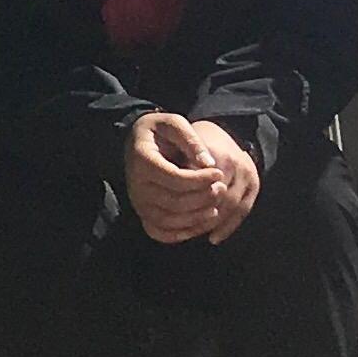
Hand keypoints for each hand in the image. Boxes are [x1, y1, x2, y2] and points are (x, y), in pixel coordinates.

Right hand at [125, 110, 259, 245]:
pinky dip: (184, 233)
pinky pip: (163, 233)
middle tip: (222, 189)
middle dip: (203, 198)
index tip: (219, 173)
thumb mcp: (173, 123)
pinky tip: (202, 221)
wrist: (136, 143)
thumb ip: (192, 140)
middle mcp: (136, 186)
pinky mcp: (144, 215)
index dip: (201, 179)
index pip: (175, 178)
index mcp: (142, 160)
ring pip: (170, 222)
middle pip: (175, 203)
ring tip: (216, 205)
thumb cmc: (159, 131)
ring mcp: (139, 203)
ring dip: (198, 218)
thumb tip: (209, 164)